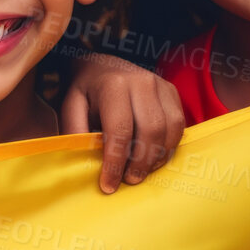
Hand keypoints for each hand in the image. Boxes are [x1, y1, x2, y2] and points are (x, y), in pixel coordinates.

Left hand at [61, 54, 185, 193]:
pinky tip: (153, 158)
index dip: (116, 162)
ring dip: (157, 157)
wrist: (101, 64)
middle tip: (129, 181)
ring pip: (169, 129)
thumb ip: (75, 131)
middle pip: (150, 131)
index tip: (108, 185)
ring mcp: (160, 85)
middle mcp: (142, 82)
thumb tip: (85, 161)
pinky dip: (169, 146)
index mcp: (113, 84)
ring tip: (141, 172)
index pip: (120, 131)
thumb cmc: (84, 91)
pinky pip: (179, 125)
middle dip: (141, 163)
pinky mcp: (172, 92)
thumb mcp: (69, 106)